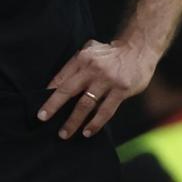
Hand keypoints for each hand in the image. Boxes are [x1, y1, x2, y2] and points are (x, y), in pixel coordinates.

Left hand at [37, 39, 159, 139]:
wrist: (139, 48)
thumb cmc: (111, 53)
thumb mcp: (91, 49)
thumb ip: (76, 63)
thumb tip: (57, 84)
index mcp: (83, 58)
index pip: (62, 77)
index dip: (50, 93)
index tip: (42, 106)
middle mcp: (93, 68)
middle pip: (68, 90)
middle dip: (53, 106)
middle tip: (43, 118)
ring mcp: (107, 80)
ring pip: (85, 104)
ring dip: (73, 121)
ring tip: (64, 133)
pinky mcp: (121, 90)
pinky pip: (105, 111)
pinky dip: (95, 123)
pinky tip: (87, 132)